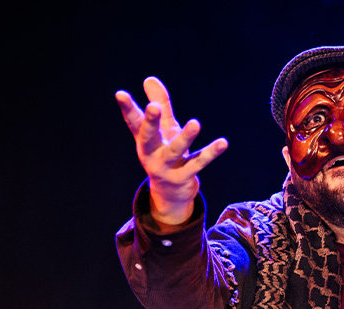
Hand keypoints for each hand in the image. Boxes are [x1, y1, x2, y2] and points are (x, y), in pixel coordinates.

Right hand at [115, 77, 227, 224]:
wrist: (169, 194)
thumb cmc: (165, 153)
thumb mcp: (163, 129)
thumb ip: (160, 105)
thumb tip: (149, 78)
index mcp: (144, 140)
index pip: (133, 121)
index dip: (127, 108)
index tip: (120, 94)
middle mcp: (151, 153)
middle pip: (148, 136)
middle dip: (150, 122)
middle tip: (153, 106)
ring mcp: (166, 167)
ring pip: (174, 150)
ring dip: (185, 137)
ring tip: (195, 123)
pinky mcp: (183, 177)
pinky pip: (197, 163)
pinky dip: (210, 153)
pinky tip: (223, 143)